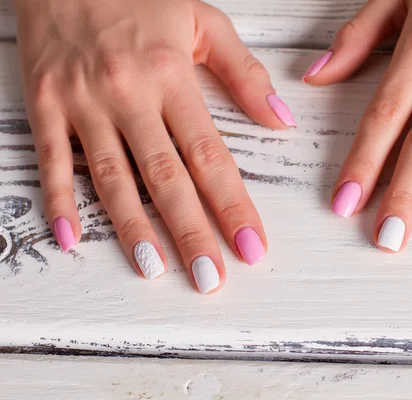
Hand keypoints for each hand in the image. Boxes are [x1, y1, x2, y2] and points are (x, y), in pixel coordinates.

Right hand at [15, 0, 295, 292]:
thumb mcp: (203, 21)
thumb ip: (244, 73)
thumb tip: (281, 121)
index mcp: (172, 76)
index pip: (210, 155)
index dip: (233, 205)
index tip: (251, 245)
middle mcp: (129, 95)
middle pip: (166, 177)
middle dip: (191, 232)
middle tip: (211, 277)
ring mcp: (83, 101)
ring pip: (112, 177)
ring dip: (134, 227)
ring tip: (156, 268)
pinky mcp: (45, 103)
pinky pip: (51, 159)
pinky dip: (60, 200)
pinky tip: (72, 238)